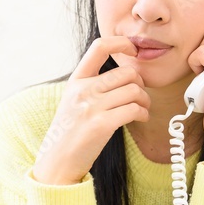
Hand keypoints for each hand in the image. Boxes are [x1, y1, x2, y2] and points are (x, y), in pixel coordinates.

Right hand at [32, 36, 149, 184]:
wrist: (57, 162)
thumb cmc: (71, 133)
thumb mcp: (74, 101)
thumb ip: (93, 85)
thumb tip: (127, 75)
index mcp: (76, 80)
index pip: (99, 46)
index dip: (121, 42)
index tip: (133, 48)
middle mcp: (83, 90)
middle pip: (126, 72)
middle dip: (141, 84)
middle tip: (141, 96)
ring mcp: (91, 106)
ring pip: (134, 90)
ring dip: (145, 100)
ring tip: (142, 109)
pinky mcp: (101, 124)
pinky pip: (134, 109)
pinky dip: (143, 113)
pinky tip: (141, 118)